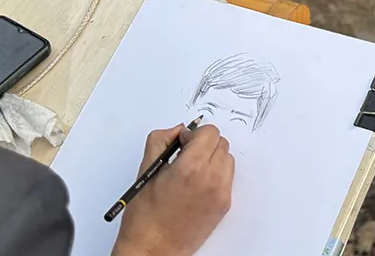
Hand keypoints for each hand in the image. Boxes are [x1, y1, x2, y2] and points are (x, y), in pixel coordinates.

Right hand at [112, 124, 234, 255]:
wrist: (154, 248)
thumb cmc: (146, 215)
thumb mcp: (147, 169)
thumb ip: (161, 140)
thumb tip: (179, 130)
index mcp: (190, 167)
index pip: (210, 132)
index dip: (194, 134)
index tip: (183, 142)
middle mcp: (211, 178)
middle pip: (221, 143)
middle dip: (204, 144)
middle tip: (186, 155)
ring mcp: (221, 192)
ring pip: (227, 158)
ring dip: (213, 158)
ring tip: (192, 171)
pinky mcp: (225, 204)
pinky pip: (228, 177)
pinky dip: (217, 174)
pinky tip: (198, 184)